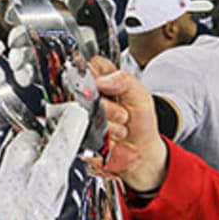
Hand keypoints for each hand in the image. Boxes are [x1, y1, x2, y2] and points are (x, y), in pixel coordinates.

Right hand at [88, 57, 167, 193]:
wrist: (140, 152)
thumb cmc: (139, 121)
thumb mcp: (140, 95)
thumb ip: (124, 80)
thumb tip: (102, 81)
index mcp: (102, 78)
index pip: (91, 66)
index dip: (100, 78)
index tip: (111, 90)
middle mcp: (88, 95)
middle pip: (84, 92)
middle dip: (108, 108)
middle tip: (122, 115)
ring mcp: (81, 115)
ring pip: (83, 114)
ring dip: (107, 126)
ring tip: (120, 130)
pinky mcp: (78, 134)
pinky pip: (82, 133)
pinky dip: (101, 140)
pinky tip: (110, 141)